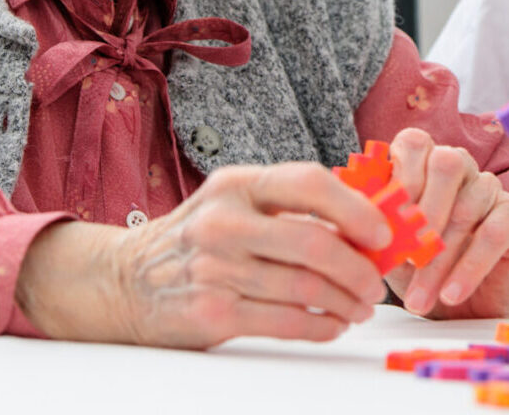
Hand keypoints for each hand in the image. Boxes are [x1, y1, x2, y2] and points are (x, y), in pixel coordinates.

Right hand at [17, 162, 392, 347]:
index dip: (355, 208)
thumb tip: (368, 217)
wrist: (125, 280)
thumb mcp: (237, 200)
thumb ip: (291, 204)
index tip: (383, 232)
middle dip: (358, 267)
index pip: (310, 183)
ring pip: (305, 288)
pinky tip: (334, 324)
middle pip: (314, 243)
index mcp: (239, 183)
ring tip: (361, 306)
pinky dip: (321, 326)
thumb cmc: (202, 236)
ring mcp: (215, 269)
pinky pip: (284, 322)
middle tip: (377, 283)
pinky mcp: (211, 314)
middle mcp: (225, 221)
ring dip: (346, 301)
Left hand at [384, 127, 508, 319]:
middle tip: (407, 258)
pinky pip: (495, 232)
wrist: (464, 302)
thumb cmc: (417, 265)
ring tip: (418, 300)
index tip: (387, 221)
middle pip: (447, 162)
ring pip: (467, 207)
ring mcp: (488, 187)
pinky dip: (470, 267)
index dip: (401, 175)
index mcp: (423, 162)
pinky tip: (451, 294)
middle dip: (425, 212)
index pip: (415, 142)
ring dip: (440, 259)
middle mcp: (459, 165)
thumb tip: (347, 222)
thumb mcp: (388, 247)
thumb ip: (371, 227)